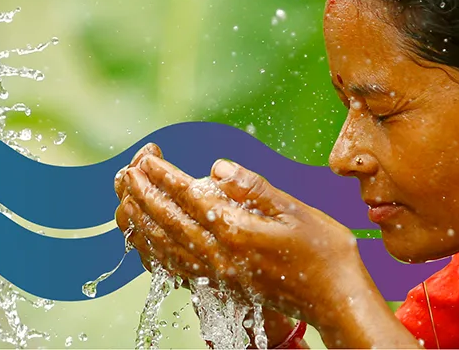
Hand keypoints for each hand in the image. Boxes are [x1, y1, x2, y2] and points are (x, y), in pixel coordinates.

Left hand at [112, 144, 373, 332]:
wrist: (335, 300)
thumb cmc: (324, 252)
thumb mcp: (295, 210)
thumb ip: (253, 188)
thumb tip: (216, 167)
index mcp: (237, 231)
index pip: (187, 197)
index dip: (163, 175)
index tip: (145, 157)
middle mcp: (220, 255)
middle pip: (166, 221)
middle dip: (142, 194)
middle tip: (124, 171)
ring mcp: (217, 274)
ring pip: (164, 246)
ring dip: (140, 220)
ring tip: (124, 199)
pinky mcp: (219, 286)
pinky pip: (174, 268)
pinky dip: (153, 250)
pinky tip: (145, 238)